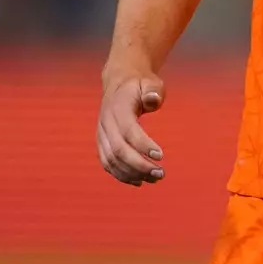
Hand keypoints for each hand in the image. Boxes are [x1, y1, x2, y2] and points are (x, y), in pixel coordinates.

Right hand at [96, 70, 165, 185]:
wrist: (119, 83)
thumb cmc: (140, 85)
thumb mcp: (150, 82)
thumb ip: (153, 90)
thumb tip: (153, 100)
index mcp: (117, 108)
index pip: (128, 130)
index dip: (143, 145)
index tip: (161, 156)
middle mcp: (106, 123)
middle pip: (118, 150)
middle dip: (139, 165)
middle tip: (161, 173)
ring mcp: (101, 135)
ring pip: (111, 161)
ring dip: (132, 173)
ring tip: (155, 178)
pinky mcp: (102, 143)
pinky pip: (108, 164)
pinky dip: (121, 175)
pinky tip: (139, 181)